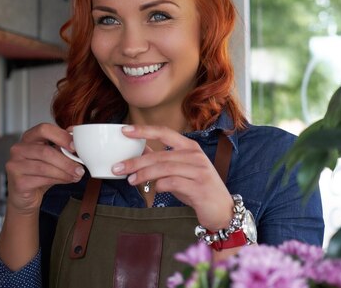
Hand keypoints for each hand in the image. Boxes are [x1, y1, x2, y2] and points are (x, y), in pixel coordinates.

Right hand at [5, 123, 85, 215]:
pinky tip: (66, 180)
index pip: (44, 129)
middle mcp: (19, 149)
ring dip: (64, 173)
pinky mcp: (18, 182)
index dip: (61, 136)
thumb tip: (75, 135)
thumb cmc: (40, 173)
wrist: (26, 195)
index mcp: (29, 137)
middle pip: (45, 151)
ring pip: (44, 167)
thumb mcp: (53, 156)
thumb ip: (62, 145)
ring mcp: (15, 165)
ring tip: (76, 176)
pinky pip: (42, 180)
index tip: (74, 147)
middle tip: (80, 169)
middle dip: (66, 161)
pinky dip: (58, 180)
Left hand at [113, 125, 233, 229]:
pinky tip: (153, 190)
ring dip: (144, 174)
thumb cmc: (197, 188)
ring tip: (130, 180)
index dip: (144, 130)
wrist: (222, 210)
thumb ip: (161, 161)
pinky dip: (160, 186)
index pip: (164, 132)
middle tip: (118, 167)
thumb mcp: (179, 171)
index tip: (125, 130)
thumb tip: (138, 151)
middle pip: (160, 154)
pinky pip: (174, 183)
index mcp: (190, 147)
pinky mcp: (200, 187)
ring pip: (165, 168)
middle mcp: (195, 155)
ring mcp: (199, 171)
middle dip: (136, 161)